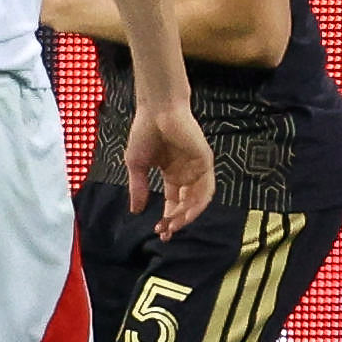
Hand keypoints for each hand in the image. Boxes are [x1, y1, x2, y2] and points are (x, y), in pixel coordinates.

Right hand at [126, 97, 215, 234]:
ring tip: (174, 225)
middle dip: (176, 220)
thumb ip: (138, 188)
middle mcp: (186, 173)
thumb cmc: (144, 132)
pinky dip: (198, 202)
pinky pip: (206, 188)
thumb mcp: (136, 165)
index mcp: (171, 173)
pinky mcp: (205, 161)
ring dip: (187, 215)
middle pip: (186, 204)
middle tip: (166, 232)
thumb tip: (135, 211)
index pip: (173, 201)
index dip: (167, 218)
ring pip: (197, 199)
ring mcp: (197, 168)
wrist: (156, 110)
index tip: (159, 231)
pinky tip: (187, 212)